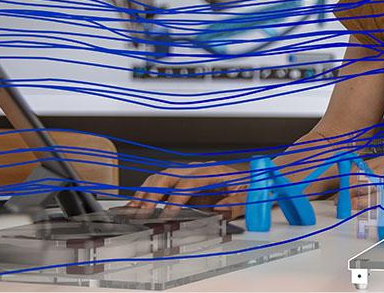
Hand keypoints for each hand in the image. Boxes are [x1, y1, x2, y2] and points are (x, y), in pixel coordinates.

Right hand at [126, 161, 247, 218]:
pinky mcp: (183, 179)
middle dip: (153, 194)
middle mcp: (197, 169)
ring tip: (134, 208)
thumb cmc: (246, 186)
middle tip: (142, 212)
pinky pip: (161, 182)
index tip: (168, 213)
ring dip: (145, 192)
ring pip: (161, 177)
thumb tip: (219, 209)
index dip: (176, 199)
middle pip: (168, 176)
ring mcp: (188, 173)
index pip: (188, 183)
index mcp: (212, 171)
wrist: (249, 179)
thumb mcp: (246, 196)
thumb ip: (234, 203)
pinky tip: (138, 203)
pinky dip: (147, 191)